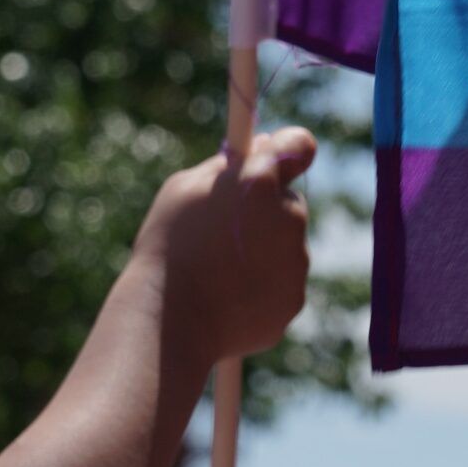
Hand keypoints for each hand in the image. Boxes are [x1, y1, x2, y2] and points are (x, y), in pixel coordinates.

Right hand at [136, 127, 315, 363]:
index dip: (288, 149)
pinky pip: (282, 285)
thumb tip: (256, 151)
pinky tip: (226, 296)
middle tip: (224, 230)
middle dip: (265, 212)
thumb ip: (225, 167)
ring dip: (262, 252)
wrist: (171, 321)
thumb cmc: (169, 248)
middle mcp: (289, 218)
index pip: (298, 145)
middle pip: (288, 204)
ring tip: (217, 270)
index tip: (274, 157)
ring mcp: (297, 262)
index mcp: (260, 182)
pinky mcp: (294, 300)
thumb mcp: (183, 190)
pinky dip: (261, 288)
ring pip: (286, 248)